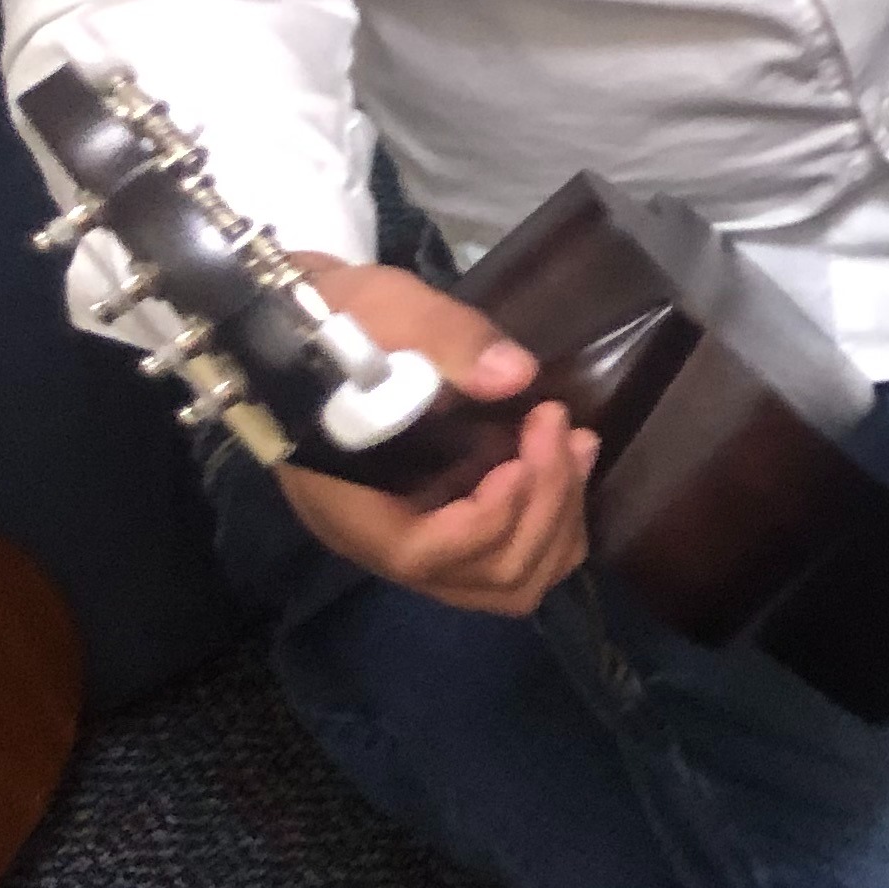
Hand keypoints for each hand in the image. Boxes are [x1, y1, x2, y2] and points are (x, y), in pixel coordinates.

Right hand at [270, 257, 594, 616]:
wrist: (312, 329)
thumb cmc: (338, 322)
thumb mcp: (384, 309)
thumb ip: (445, 340)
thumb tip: (514, 374)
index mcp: (348, 502)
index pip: (420, 555)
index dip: (487, 520)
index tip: (521, 457)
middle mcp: (384, 538)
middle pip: (481, 578)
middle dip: (542, 507)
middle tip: (557, 426)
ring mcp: (421, 533)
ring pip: (509, 578)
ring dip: (559, 516)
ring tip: (576, 441)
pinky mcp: (451, 516)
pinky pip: (516, 550)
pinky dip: (557, 513)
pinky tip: (571, 451)